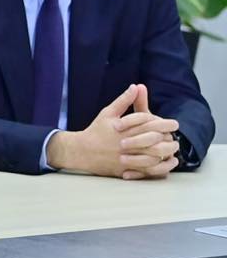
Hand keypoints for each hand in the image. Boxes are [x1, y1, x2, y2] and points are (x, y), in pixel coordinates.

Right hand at [45, 84, 178, 178]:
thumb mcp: (108, 113)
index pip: (149, 124)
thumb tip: (136, 86)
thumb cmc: (96, 130)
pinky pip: (146, 171)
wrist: (80, 151)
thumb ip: (124, 101)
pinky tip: (166, 163)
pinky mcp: (125, 169)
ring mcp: (125, 157)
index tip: (174, 124)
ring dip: (166, 154)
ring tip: (173, 150)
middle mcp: (126, 143)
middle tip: (176, 138)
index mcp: (123, 128)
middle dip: (168, 139)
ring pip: (152, 157)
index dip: (164, 124)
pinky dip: (159, 168)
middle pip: (153, 141)